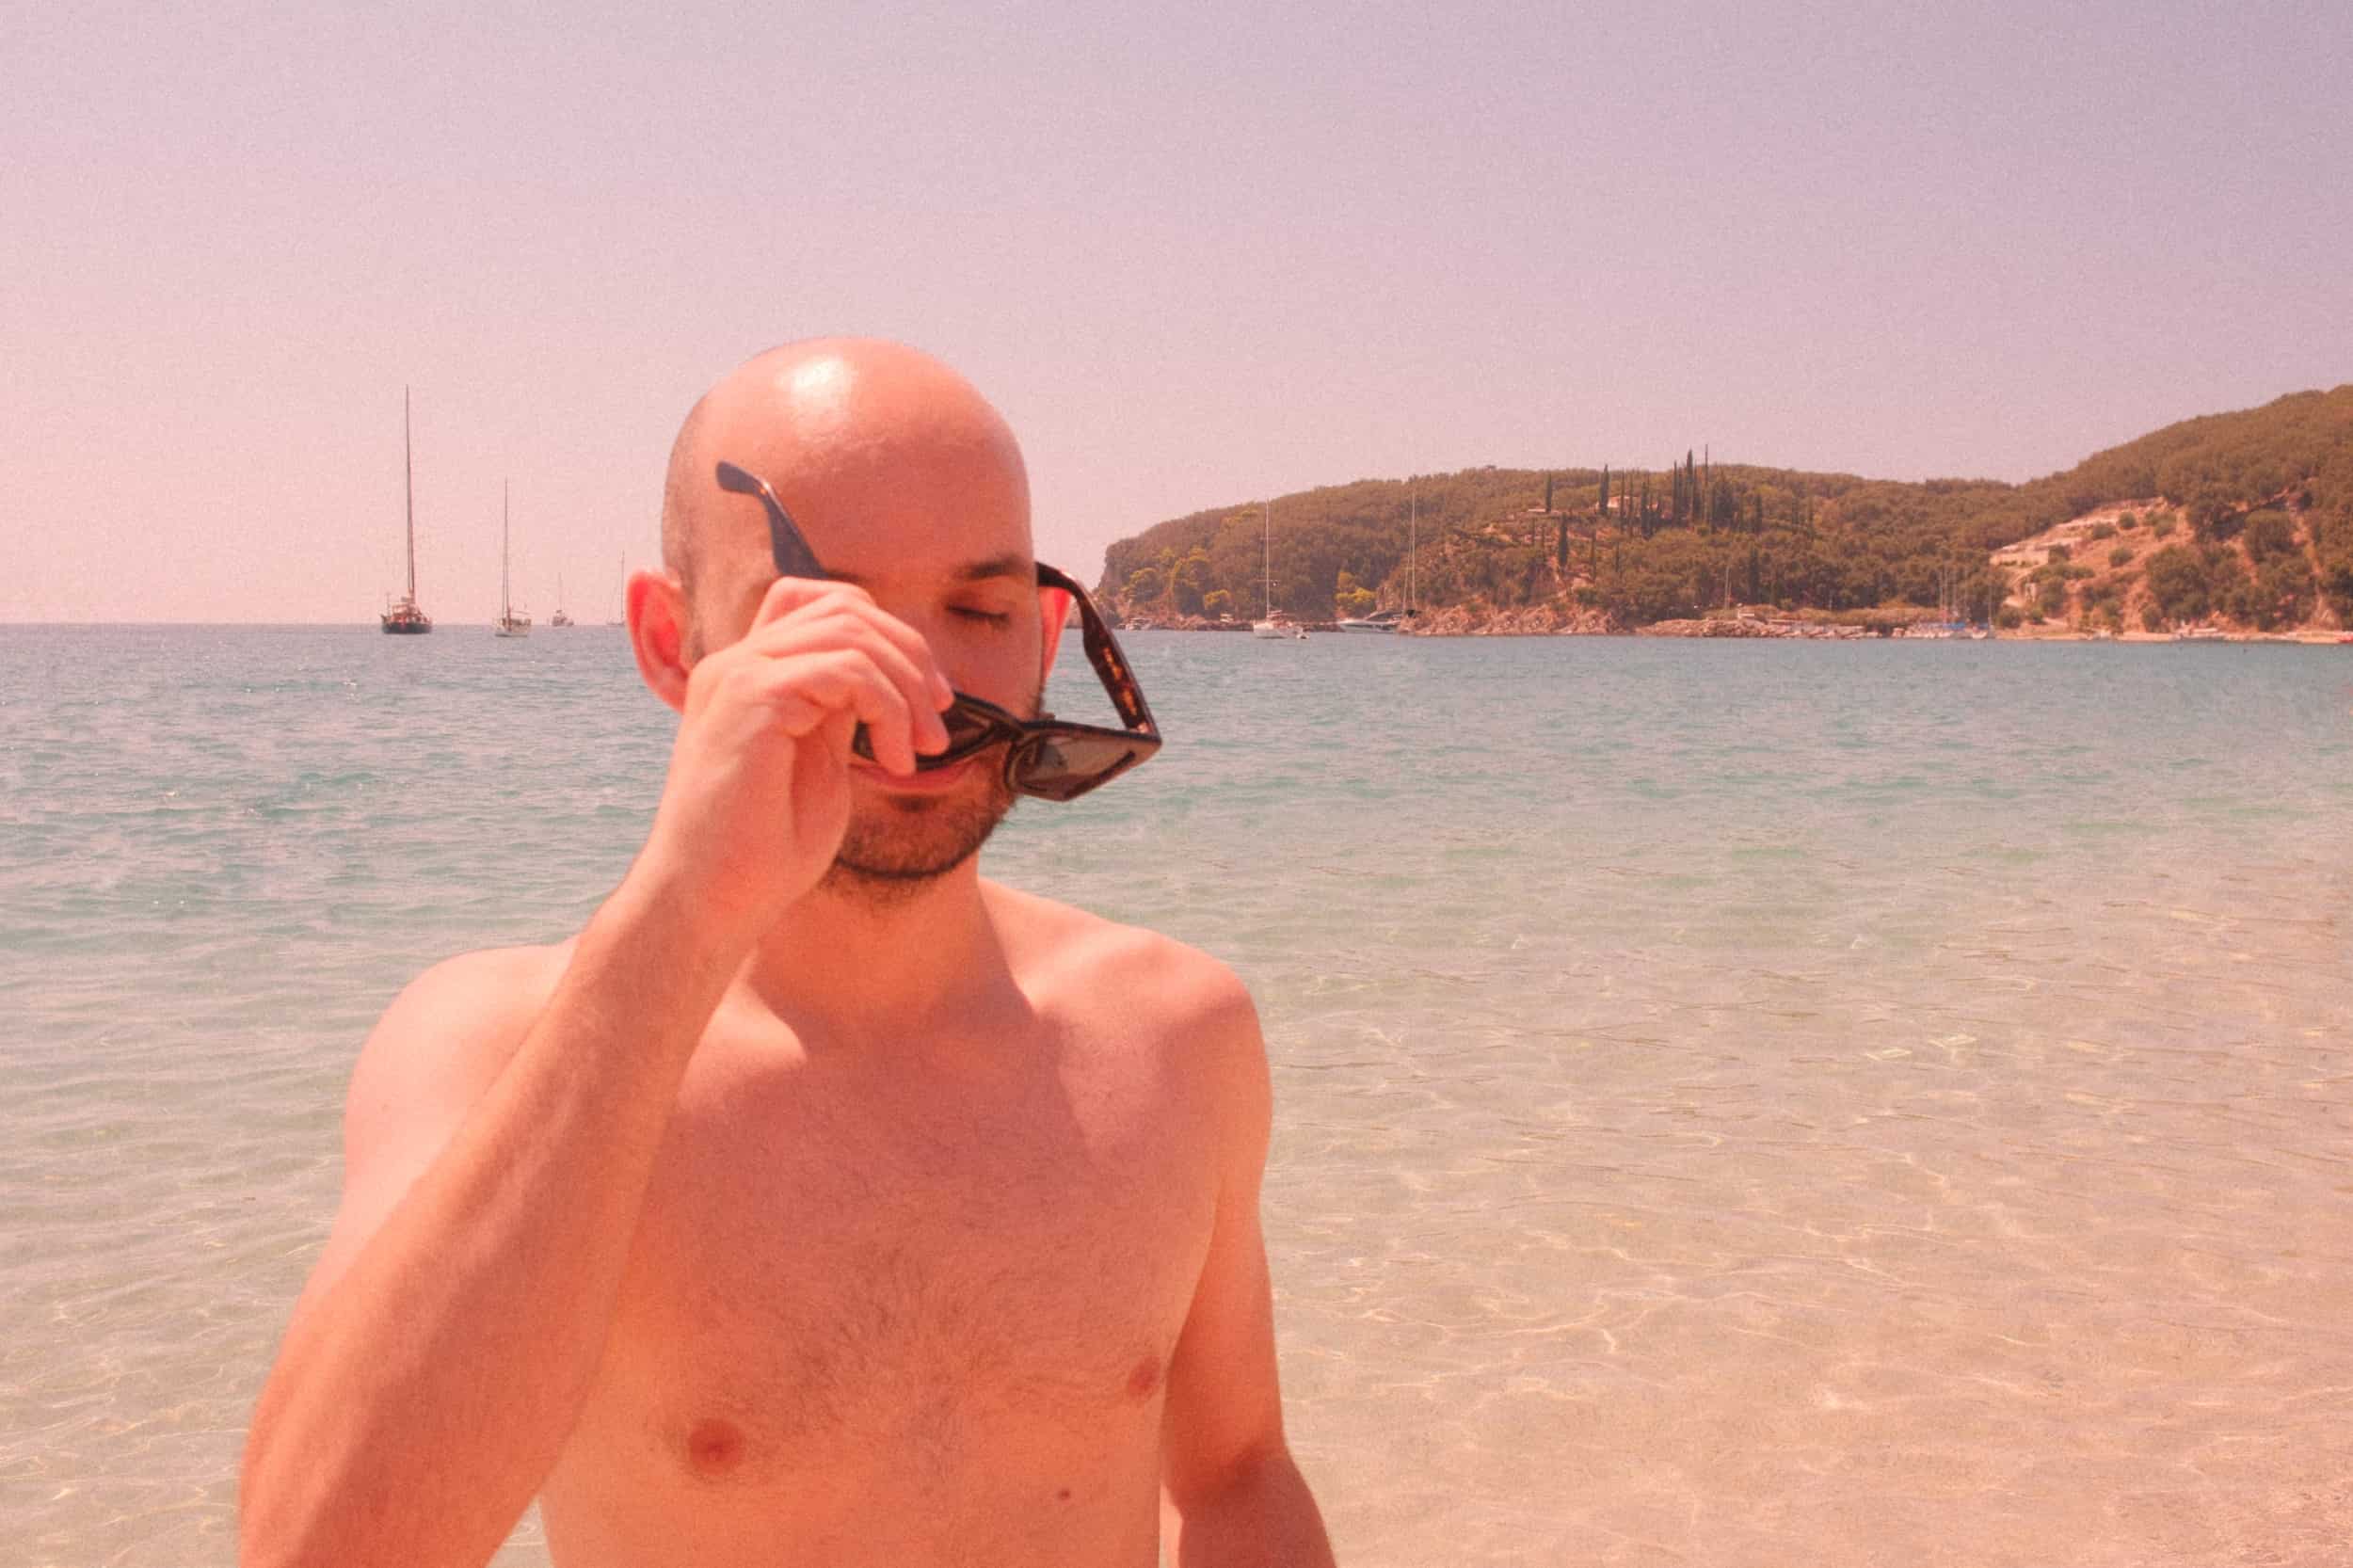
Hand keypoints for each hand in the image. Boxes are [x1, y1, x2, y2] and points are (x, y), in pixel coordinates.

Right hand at [631, 578, 952, 942]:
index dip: (889, 638)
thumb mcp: (819, 762)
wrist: (712, 903)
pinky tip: (891, 763)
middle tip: (937, 724)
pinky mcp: (749, 698)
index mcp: (751, 675)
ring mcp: (738, 674)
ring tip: (917, 750)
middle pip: (845, 606)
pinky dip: (887, 708)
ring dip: (905, 687)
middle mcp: (738, 662)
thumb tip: (884, 675)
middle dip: (911, 658)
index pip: (825, 604)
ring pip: (850, 630)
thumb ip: (840, 710)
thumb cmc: (764, 850)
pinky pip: (844, 669)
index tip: (928, 702)